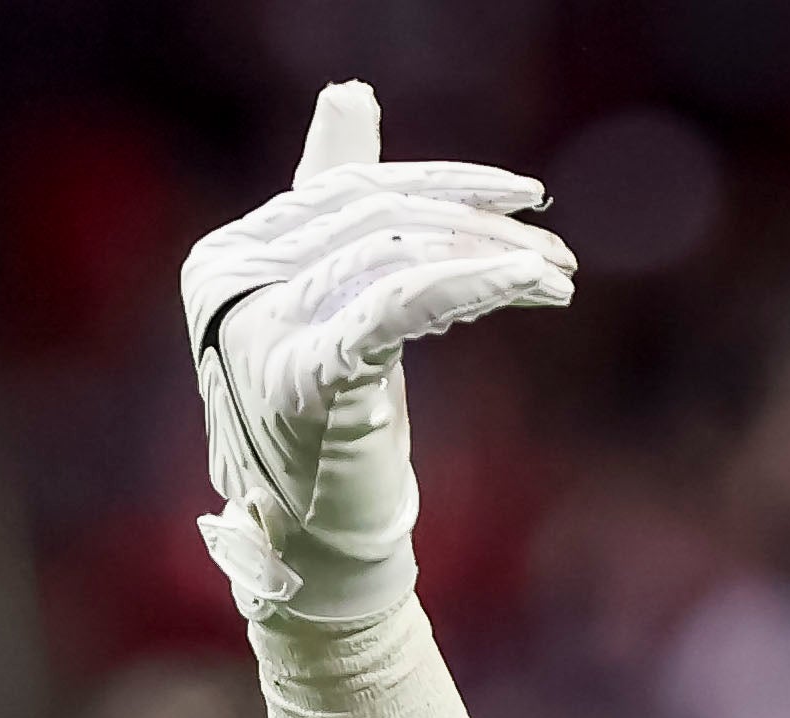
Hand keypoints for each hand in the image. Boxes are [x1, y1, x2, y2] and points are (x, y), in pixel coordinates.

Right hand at [182, 81, 570, 623]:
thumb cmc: (334, 431)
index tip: (526, 198)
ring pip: (393, 255)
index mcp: (231, 255)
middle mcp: (230, 280)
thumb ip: (340, 204)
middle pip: (376, 218)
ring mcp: (258, 330)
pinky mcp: (301, 378)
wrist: (318, 551)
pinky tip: (525, 286)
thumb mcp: (339, 304)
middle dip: (480, 226)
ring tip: (558, 276)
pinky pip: (392, 307)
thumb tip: (351, 93)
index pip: (352, 192)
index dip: (446, 186)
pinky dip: (466, 287)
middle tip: (558, 248)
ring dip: (491, 261)